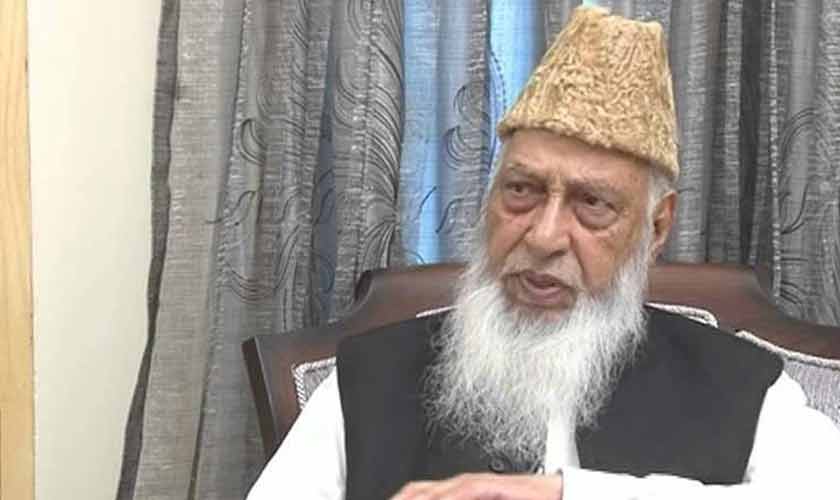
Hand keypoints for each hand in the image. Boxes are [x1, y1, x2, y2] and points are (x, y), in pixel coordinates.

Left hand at [390, 472, 562, 499]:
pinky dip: (448, 497)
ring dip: (421, 498)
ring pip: (438, 489)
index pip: (421, 492)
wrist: (552, 493)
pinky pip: (464, 490)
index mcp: (458, 490)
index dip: (404, 498)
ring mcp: (475, 482)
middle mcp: (463, 483)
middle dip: (403, 498)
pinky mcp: (490, 485)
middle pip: (421, 489)